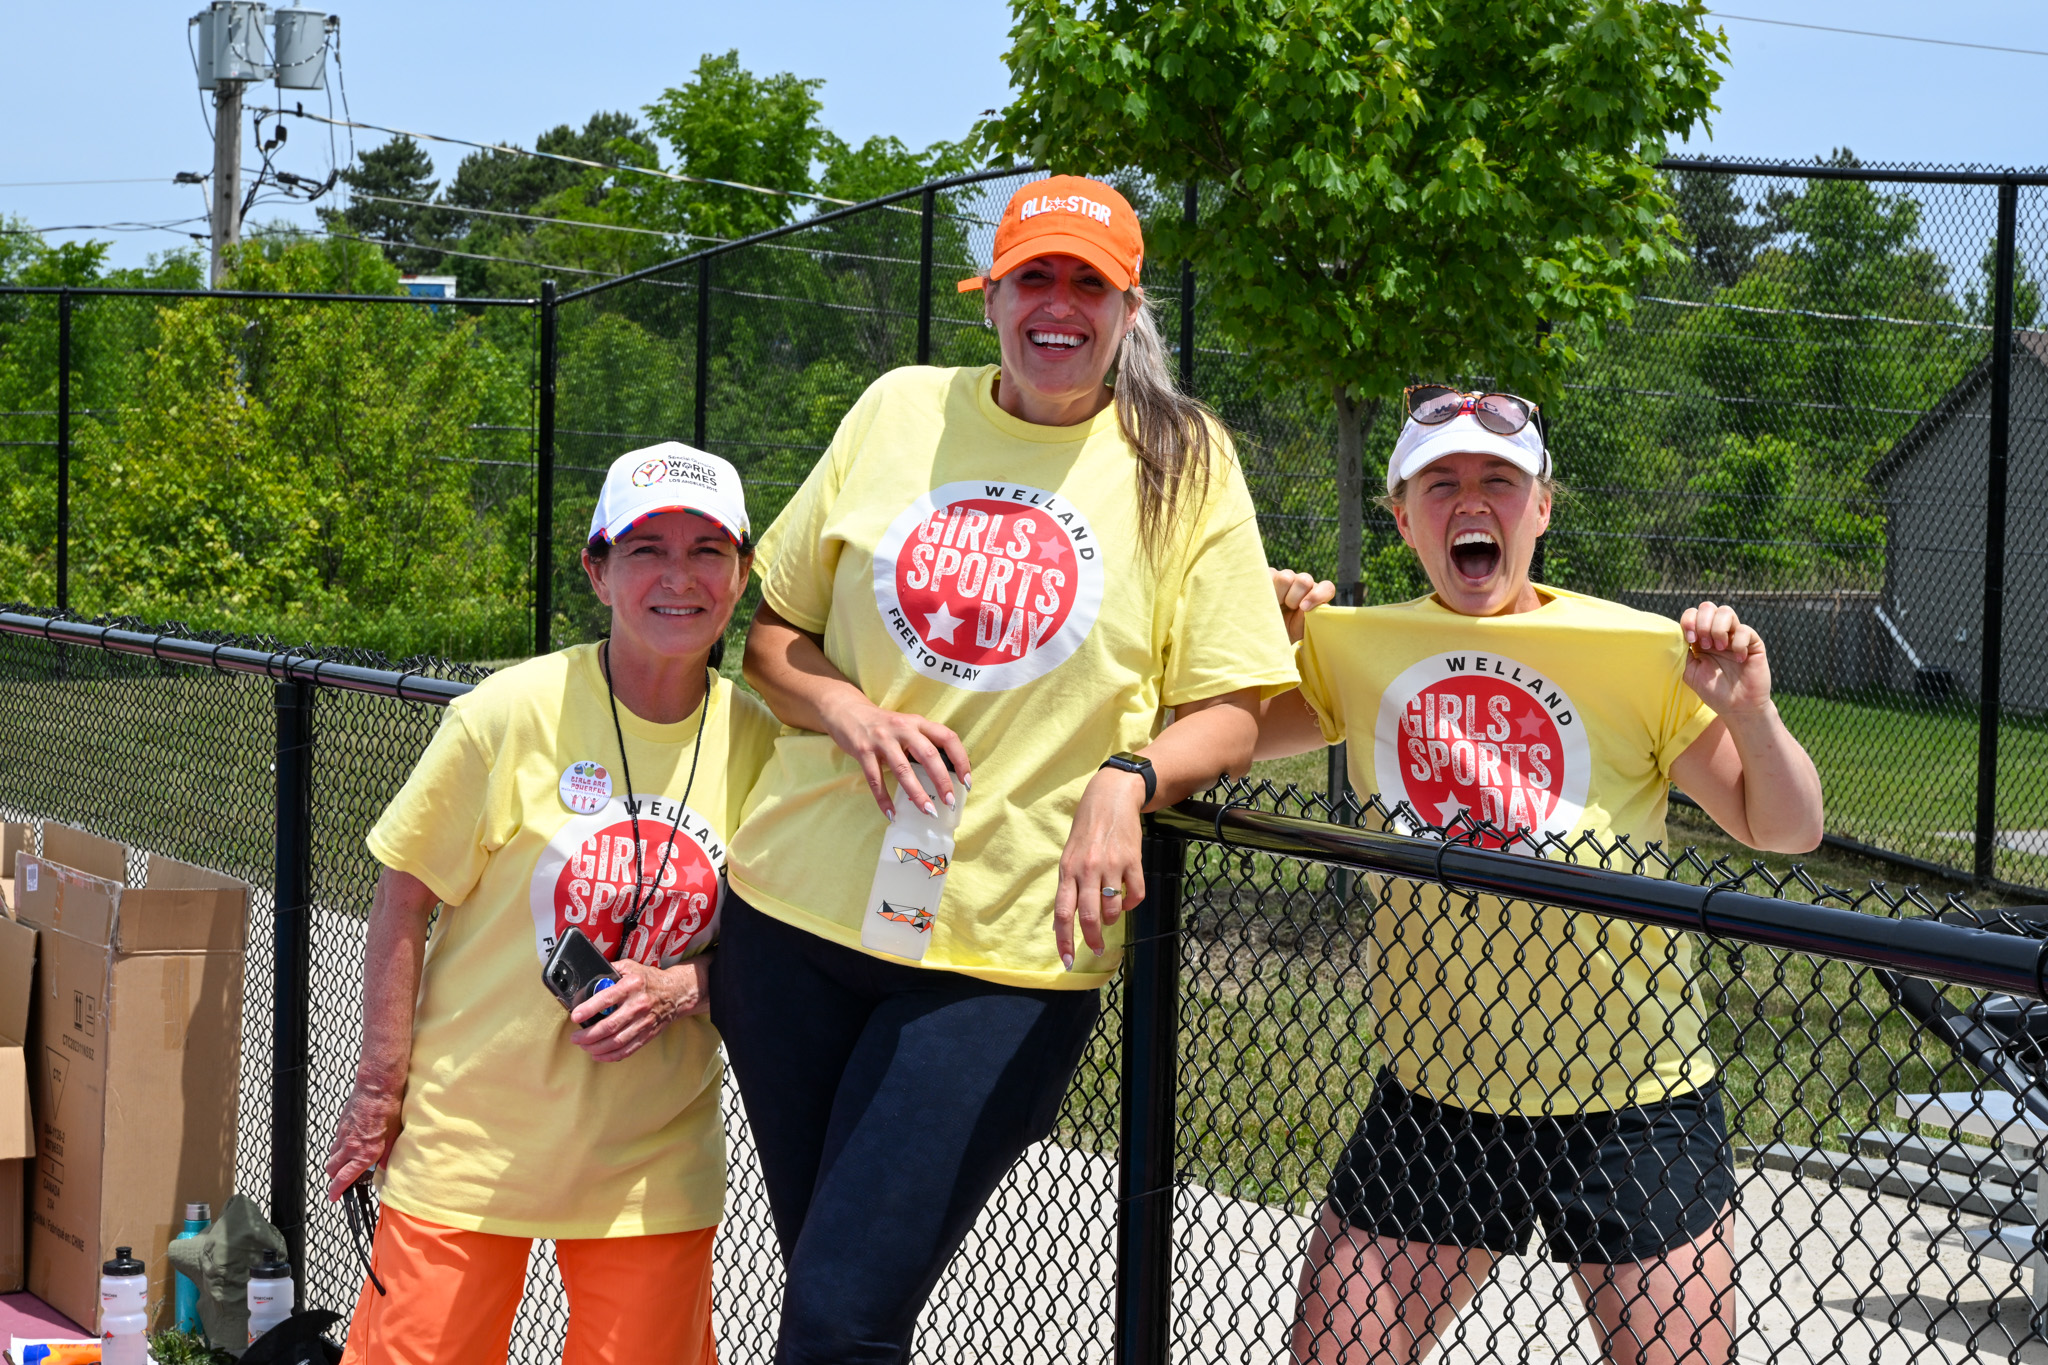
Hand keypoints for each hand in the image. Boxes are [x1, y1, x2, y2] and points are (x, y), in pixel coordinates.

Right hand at [324, 1081, 403, 1200]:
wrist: (377, 1086)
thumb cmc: (388, 1108)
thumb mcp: (394, 1135)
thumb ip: (387, 1154)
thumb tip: (384, 1166)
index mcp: (364, 1152)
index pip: (344, 1178)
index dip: (337, 1191)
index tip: (334, 1197)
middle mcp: (350, 1146)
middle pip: (332, 1169)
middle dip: (334, 1178)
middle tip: (340, 1181)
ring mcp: (343, 1135)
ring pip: (332, 1155)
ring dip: (336, 1162)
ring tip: (346, 1163)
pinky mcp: (341, 1124)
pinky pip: (336, 1141)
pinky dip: (339, 1147)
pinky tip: (349, 1143)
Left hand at [569, 955, 708, 1062]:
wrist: (676, 993)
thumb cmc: (650, 980)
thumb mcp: (631, 967)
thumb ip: (610, 970)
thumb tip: (588, 975)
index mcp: (632, 985)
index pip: (607, 999)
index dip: (589, 1009)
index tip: (576, 1016)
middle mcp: (638, 1005)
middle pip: (610, 1026)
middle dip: (588, 1035)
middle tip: (575, 1037)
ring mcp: (644, 1022)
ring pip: (617, 1041)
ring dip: (596, 1047)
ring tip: (584, 1046)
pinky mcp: (647, 1035)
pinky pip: (627, 1050)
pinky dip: (611, 1056)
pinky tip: (598, 1055)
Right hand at [818, 695, 970, 817]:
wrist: (847, 710)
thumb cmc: (883, 724)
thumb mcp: (906, 726)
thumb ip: (922, 743)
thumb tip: (944, 774)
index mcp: (918, 722)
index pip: (947, 738)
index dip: (961, 760)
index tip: (966, 781)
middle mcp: (902, 728)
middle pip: (928, 755)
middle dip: (941, 781)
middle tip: (949, 802)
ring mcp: (882, 739)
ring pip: (903, 769)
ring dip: (917, 793)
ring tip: (927, 811)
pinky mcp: (863, 750)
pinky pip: (875, 779)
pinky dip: (884, 799)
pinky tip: (892, 814)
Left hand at [1052, 767, 1148, 969]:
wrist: (1112, 798)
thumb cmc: (1087, 830)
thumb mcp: (1070, 855)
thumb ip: (1069, 886)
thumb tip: (1066, 921)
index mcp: (1068, 870)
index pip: (1063, 912)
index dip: (1064, 940)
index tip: (1067, 961)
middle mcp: (1087, 869)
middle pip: (1089, 916)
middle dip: (1093, 939)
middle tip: (1097, 948)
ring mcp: (1111, 865)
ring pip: (1114, 908)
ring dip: (1113, 918)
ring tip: (1112, 913)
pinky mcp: (1132, 860)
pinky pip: (1136, 894)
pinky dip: (1133, 903)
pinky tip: (1128, 898)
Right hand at [1271, 568, 1335, 643]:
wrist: (1267, 631)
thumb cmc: (1287, 631)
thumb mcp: (1301, 630)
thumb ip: (1312, 619)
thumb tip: (1312, 610)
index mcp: (1315, 596)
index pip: (1326, 588)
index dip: (1317, 596)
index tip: (1304, 608)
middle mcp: (1302, 584)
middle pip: (1305, 580)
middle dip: (1294, 598)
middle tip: (1287, 608)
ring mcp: (1286, 577)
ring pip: (1286, 577)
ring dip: (1279, 594)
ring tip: (1274, 605)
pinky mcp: (1270, 574)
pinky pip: (1270, 574)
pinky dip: (1267, 589)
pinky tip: (1265, 598)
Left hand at [1679, 600, 1773, 717]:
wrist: (1737, 708)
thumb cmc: (1713, 691)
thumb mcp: (1690, 672)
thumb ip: (1681, 653)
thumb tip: (1674, 636)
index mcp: (1700, 638)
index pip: (1692, 614)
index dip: (1689, 621)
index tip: (1689, 640)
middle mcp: (1718, 633)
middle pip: (1708, 607)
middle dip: (1702, 623)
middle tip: (1704, 645)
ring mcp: (1735, 636)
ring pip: (1726, 611)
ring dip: (1717, 628)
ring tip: (1718, 648)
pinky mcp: (1753, 643)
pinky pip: (1745, 630)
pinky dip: (1738, 643)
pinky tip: (1738, 659)